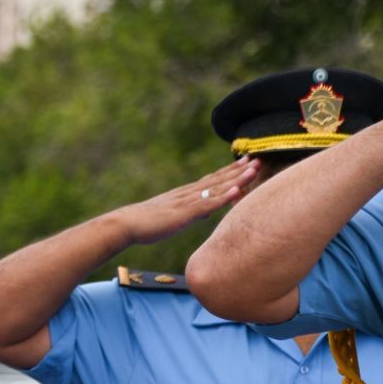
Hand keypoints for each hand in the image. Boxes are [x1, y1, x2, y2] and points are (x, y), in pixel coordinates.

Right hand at [115, 156, 260, 244]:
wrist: (125, 224)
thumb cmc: (142, 224)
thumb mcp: (168, 216)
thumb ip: (185, 213)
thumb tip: (199, 214)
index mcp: (183, 195)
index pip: (211, 181)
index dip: (229, 172)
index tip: (245, 162)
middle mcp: (187, 194)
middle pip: (218, 180)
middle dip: (238, 170)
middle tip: (257, 159)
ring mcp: (186, 202)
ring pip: (217, 188)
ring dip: (237, 178)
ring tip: (254, 169)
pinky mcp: (185, 213)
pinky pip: (209, 204)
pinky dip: (225, 196)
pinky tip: (238, 190)